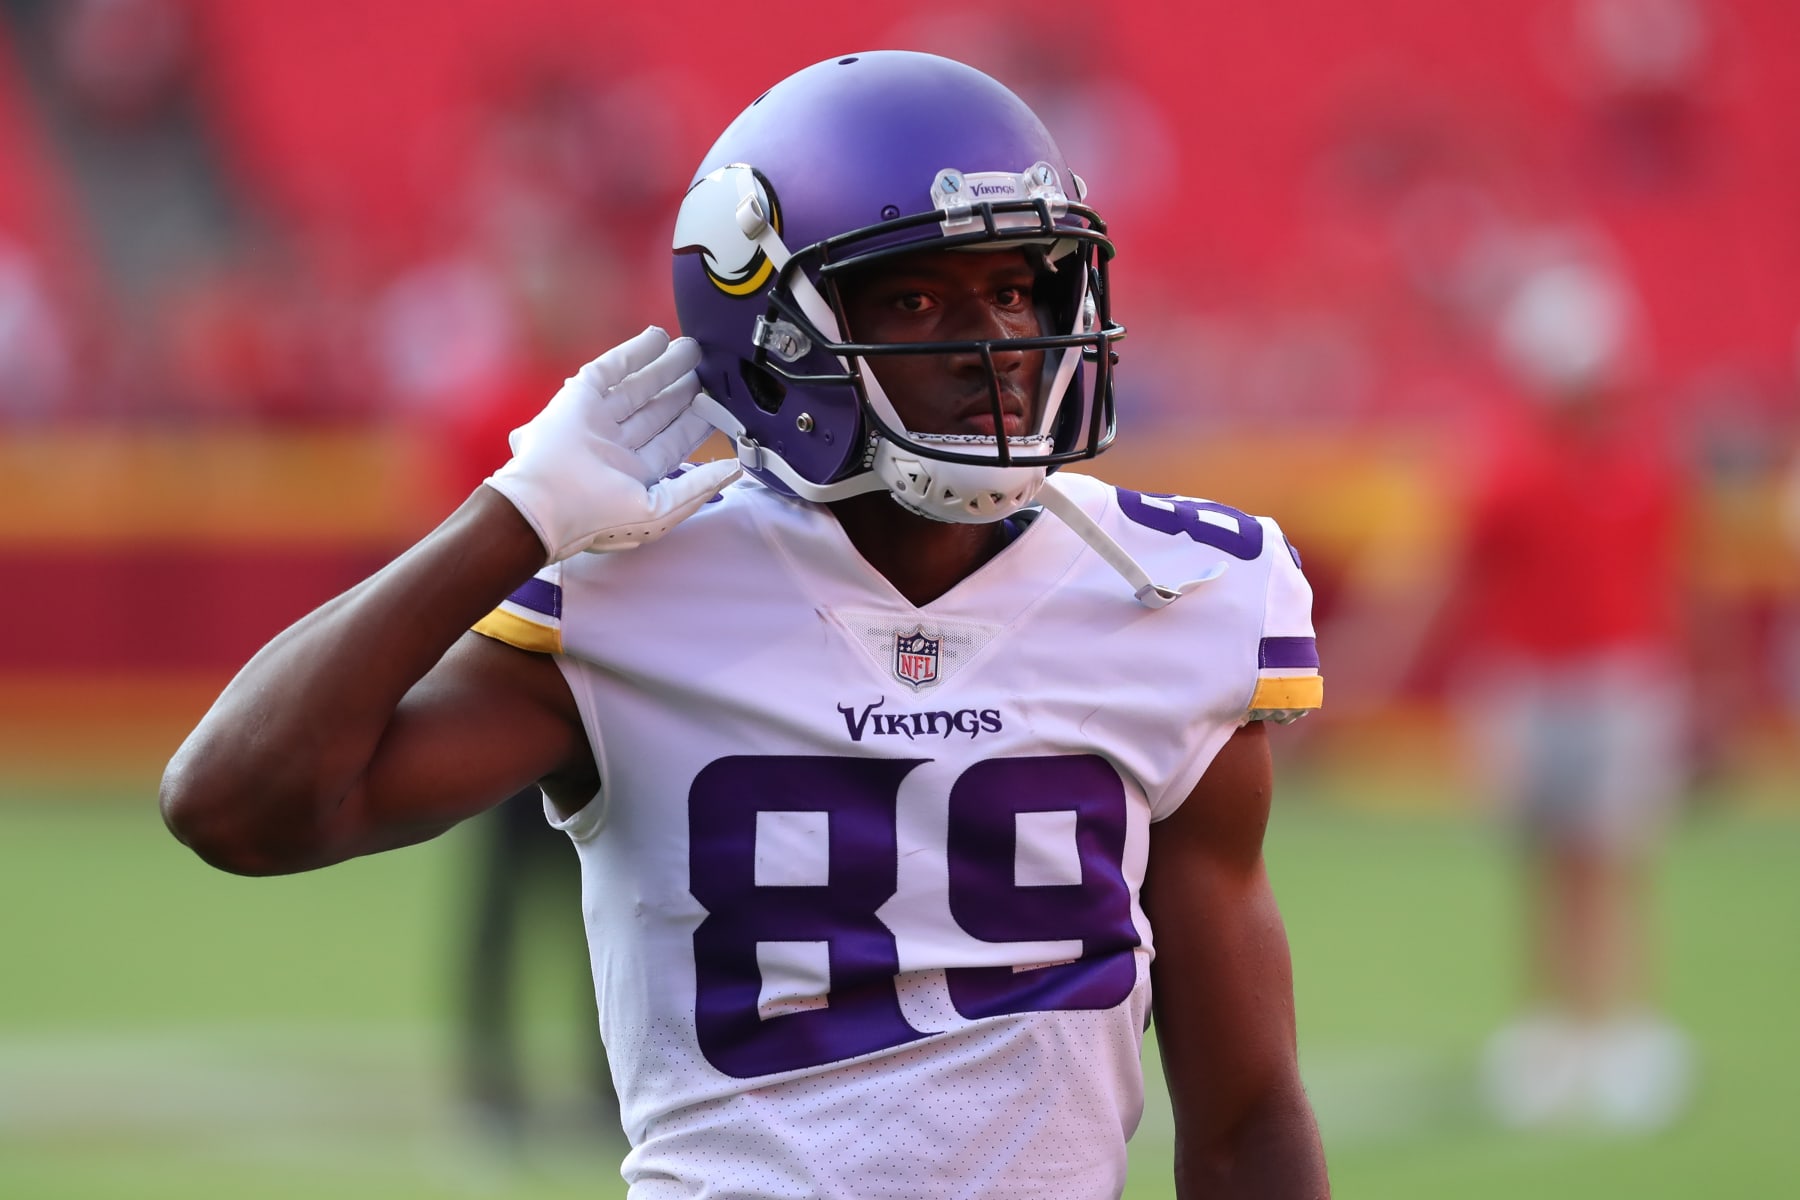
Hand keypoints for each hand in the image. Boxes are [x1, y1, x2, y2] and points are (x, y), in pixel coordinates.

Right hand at [485, 326, 740, 561]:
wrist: (545, 503)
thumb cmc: (597, 516)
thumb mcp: (659, 511)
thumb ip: (698, 489)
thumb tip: (735, 470)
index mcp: (633, 474)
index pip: (672, 443)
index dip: (697, 424)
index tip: (721, 406)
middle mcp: (616, 445)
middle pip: (658, 411)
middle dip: (684, 391)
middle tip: (708, 369)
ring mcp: (597, 419)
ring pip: (638, 387)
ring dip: (665, 367)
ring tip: (692, 348)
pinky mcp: (579, 396)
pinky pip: (613, 368)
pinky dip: (635, 351)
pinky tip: (658, 338)